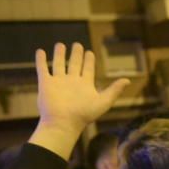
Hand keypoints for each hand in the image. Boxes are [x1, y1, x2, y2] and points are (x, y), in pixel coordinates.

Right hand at [29, 42, 128, 157]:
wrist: (63, 123)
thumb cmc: (83, 115)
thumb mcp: (103, 102)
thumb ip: (114, 90)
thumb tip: (127, 80)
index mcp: (84, 85)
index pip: (88, 69)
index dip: (89, 60)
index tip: (90, 52)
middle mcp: (71, 82)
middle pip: (74, 64)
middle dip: (76, 55)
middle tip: (77, 45)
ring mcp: (58, 82)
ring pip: (58, 64)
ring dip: (59, 55)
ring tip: (60, 45)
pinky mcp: (45, 84)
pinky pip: (42, 69)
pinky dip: (41, 60)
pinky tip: (40, 51)